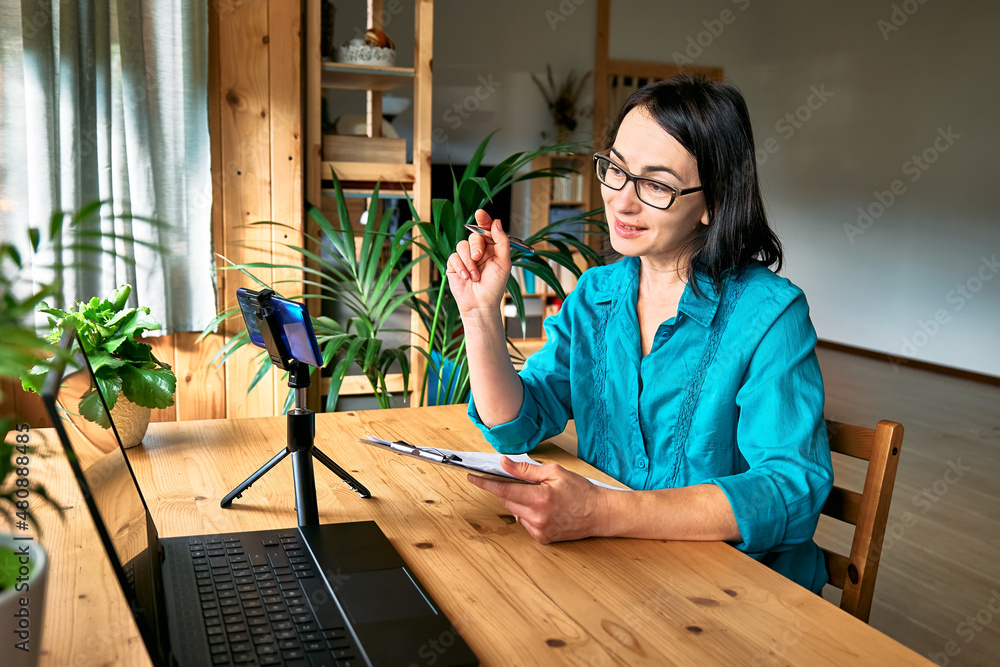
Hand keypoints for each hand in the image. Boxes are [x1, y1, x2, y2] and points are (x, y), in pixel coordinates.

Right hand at [446, 209, 511, 317]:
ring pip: (462, 245)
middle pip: (474, 235)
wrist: (480, 304)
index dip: (484, 220)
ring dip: (469, 261)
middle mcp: (478, 250)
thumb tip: (496, 222)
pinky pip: (454, 257)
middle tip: (479, 257)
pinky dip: (460, 267)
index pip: (487, 229)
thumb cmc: (495, 286)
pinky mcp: (454, 265)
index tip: (480, 214)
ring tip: (474, 276)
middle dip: (476, 246)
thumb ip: (502, 241)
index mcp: (492, 247)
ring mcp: (465, 257)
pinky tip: (466, 277)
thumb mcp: (504, 263)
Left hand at [467, 457, 610, 543]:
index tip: (472, 478)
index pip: (504, 491)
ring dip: (520, 503)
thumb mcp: (554, 473)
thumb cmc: (581, 491)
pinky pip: (525, 524)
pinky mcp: (543, 539)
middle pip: (507, 502)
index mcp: (539, 499)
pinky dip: (529, 515)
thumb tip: (504, 464)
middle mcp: (537, 518)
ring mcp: (540, 531)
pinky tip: (545, 510)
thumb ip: (526, 470)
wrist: (600, 513)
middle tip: (524, 483)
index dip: (486, 484)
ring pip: (515, 513)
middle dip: (509, 491)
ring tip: (541, 497)